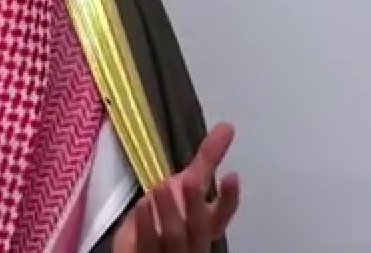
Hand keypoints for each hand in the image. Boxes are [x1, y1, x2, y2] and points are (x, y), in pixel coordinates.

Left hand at [113, 122, 241, 252]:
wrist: (138, 246)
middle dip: (196, 203)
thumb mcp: (183, 186)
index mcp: (203, 227)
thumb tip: (225, 129)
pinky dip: (145, 224)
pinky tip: (142, 205)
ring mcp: (169, 251)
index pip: (221, 216)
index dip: (229, 199)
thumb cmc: (166, 215)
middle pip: (199, 227)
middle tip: (192, 180)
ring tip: (161, 187)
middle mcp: (191, 242)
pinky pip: (148, 243)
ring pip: (175, 236)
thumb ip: (204, 161)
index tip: (233, 175)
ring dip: (170, 210)